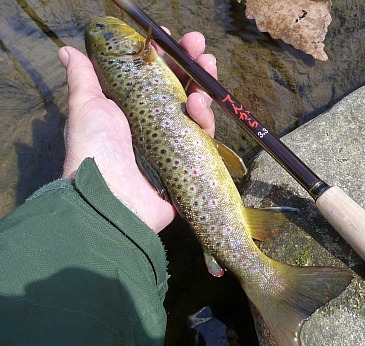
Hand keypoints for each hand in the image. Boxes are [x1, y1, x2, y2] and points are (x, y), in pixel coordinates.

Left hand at [59, 31, 216, 232]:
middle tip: (200, 44)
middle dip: (191, 64)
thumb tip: (67, 51)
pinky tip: (199, 102)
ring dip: (202, 84)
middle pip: (179, 88)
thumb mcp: (86, 107)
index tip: (168, 38)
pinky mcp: (189, 161)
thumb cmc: (95, 149)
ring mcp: (173, 143)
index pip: (151, 76)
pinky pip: (203, 136)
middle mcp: (153, 124)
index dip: (162, 56)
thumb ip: (83, 78)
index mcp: (130, 109)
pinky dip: (204, 117)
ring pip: (196, 109)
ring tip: (206, 66)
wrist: (111, 197)